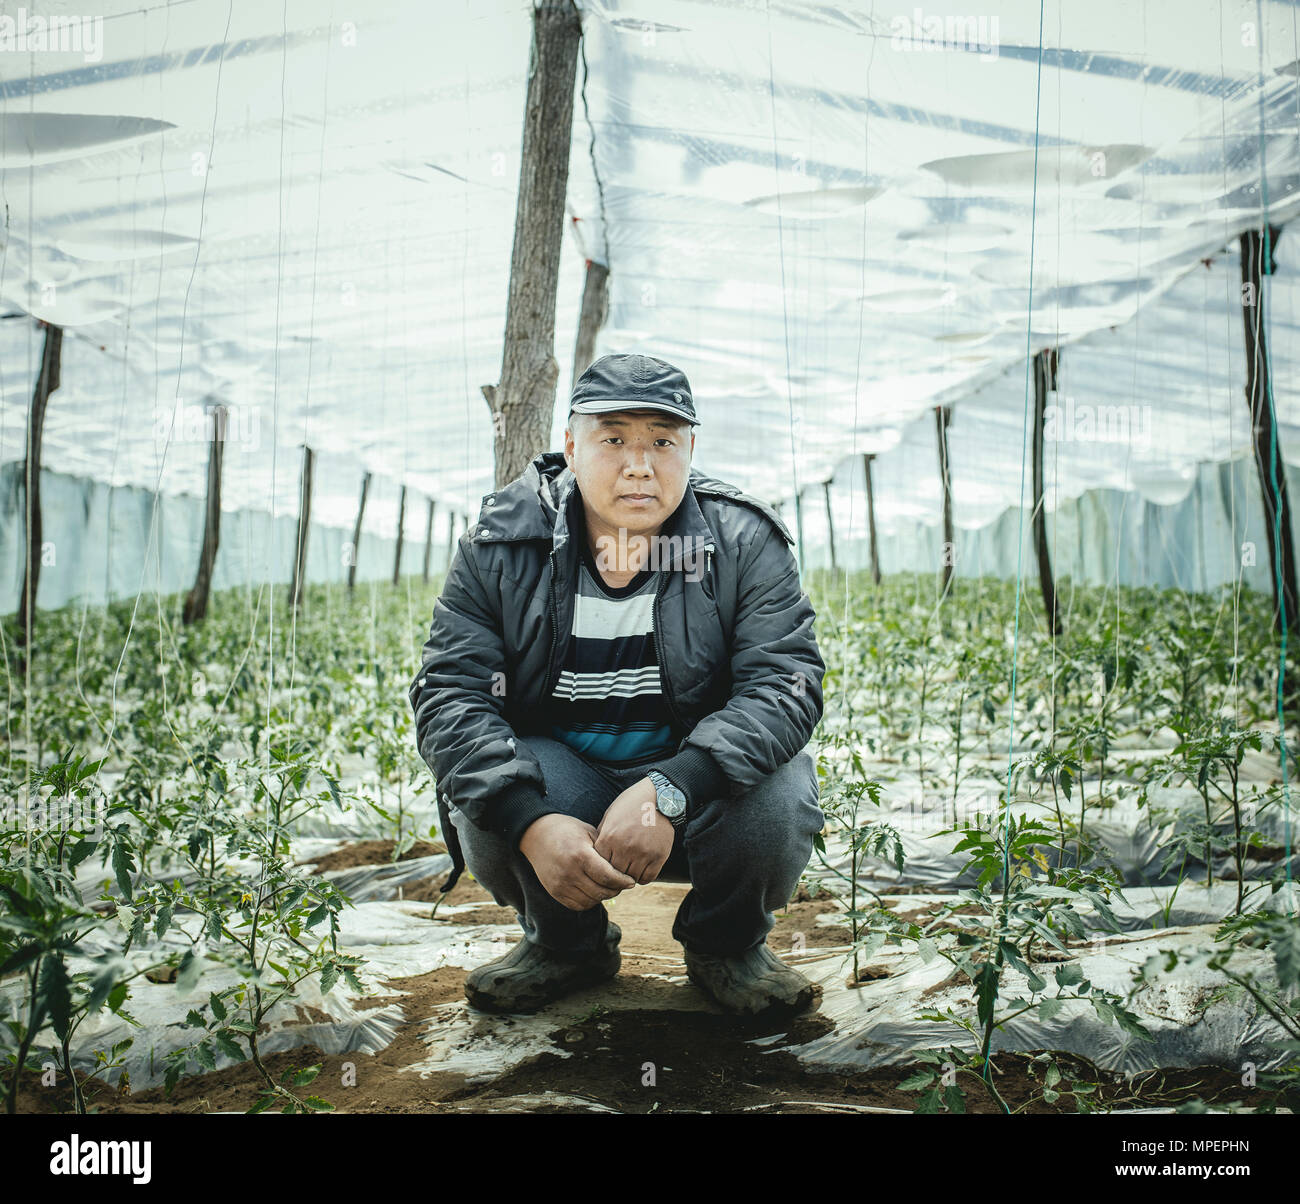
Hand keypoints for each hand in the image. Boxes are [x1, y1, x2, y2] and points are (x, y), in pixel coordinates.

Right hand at [519, 813, 636, 910]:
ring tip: (609, 887)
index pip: (608, 876)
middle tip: (622, 884)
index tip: (631, 881)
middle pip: (601, 891)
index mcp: (580, 855)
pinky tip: (594, 891)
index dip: (623, 881)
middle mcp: (569, 872)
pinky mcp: (554, 892)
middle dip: (616, 890)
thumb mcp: (589, 832)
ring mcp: (560, 884)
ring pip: (590, 901)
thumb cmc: (567, 830)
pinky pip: (577, 905)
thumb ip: (605, 850)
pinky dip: (590, 901)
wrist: (536, 834)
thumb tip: (625, 866)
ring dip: (603, 897)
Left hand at [594, 777, 675, 884]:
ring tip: (630, 870)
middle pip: (614, 874)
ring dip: (629, 876)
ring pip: (631, 878)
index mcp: (609, 837)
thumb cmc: (633, 804)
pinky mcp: (658, 856)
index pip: (599, 864)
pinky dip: (644, 877)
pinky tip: (642, 869)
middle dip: (614, 874)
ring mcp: (643, 853)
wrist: (661, 798)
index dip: (601, 866)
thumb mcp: (611, 814)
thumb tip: (595, 853)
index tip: (605, 865)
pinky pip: (648, 878)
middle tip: (617, 872)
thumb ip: (603, 834)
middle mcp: (625, 847)